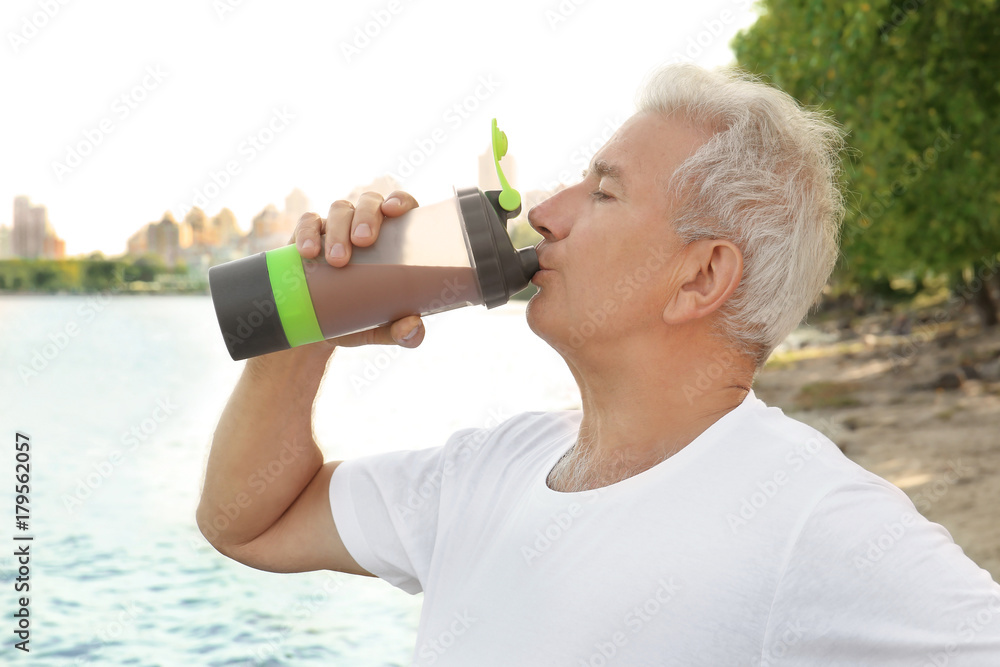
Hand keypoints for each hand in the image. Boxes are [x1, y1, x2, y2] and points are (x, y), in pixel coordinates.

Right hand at [288, 190, 424, 348]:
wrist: (317, 328)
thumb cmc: (361, 317)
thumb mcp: (382, 328)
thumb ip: (403, 332)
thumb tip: (413, 328)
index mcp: (392, 238)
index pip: (401, 205)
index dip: (400, 200)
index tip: (393, 211)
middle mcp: (365, 225)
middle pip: (369, 202)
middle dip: (366, 216)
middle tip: (364, 242)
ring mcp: (336, 227)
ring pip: (339, 209)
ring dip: (339, 230)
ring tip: (337, 260)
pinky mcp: (308, 235)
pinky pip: (308, 222)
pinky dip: (307, 232)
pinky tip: (308, 253)